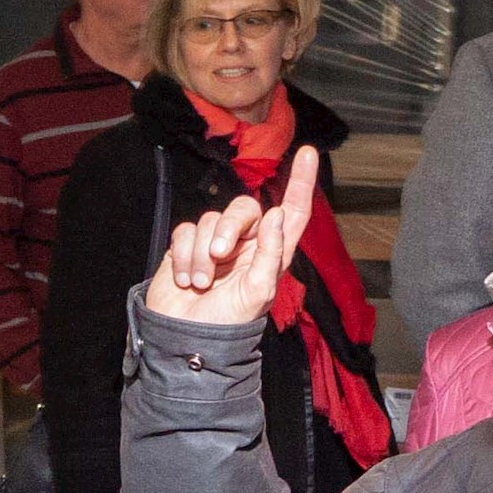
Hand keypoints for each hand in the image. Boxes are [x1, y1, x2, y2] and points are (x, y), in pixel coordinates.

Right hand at [151, 148, 319, 328]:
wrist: (186, 338)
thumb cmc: (228, 321)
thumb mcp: (258, 292)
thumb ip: (270, 253)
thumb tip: (276, 214)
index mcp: (272, 252)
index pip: (291, 212)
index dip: (301, 183)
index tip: (308, 154)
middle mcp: (246, 243)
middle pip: (243, 208)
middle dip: (229, 227)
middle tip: (220, 256)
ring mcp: (214, 244)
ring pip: (210, 220)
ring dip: (201, 254)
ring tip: (201, 284)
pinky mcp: (186, 247)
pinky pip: (185, 231)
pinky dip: (183, 255)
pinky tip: (185, 279)